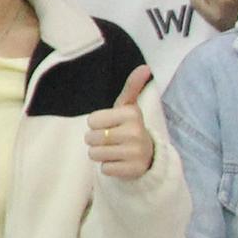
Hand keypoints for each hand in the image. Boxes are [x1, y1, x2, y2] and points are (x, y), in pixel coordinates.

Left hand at [86, 65, 157, 179]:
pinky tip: (120, 162)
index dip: (96, 124)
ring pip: (95, 154)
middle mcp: (135, 132)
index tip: (110, 125)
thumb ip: (132, 86)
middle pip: (91, 138)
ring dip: (100, 154)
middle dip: (96, 140)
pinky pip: (104, 169)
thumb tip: (145, 67)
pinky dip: (108, 167)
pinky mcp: (133, 170)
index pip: (92, 120)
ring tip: (115, 150)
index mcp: (132, 114)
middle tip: (112, 139)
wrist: (146, 156)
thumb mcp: (129, 107)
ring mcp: (135, 152)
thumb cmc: (129, 127)